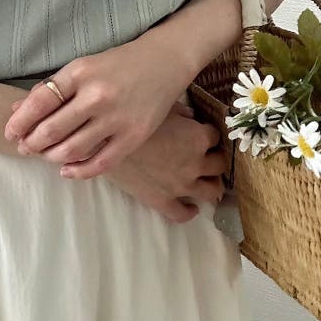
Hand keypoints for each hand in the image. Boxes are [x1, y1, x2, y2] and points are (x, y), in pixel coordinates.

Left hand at [3, 38, 197, 179]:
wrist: (164, 62)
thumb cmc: (117, 63)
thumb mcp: (82, 67)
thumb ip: (51, 88)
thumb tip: (15, 110)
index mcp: (80, 73)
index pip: (39, 103)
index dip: (19, 122)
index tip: (10, 133)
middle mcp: (97, 96)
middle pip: (51, 130)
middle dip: (31, 143)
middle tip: (24, 148)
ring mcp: (116, 118)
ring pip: (72, 150)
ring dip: (51, 157)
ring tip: (46, 155)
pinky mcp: (134, 137)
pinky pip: (99, 164)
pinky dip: (78, 171)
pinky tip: (66, 170)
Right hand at [98, 101, 227, 222]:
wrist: (102, 141)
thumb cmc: (130, 116)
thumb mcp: (159, 106)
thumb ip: (180, 112)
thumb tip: (189, 117)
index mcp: (197, 137)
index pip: (215, 136)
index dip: (208, 133)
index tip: (200, 131)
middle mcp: (195, 163)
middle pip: (219, 165)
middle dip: (214, 158)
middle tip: (205, 155)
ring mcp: (181, 185)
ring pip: (211, 191)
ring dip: (211, 184)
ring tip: (205, 180)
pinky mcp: (162, 201)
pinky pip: (182, 214)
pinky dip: (190, 211)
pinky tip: (191, 207)